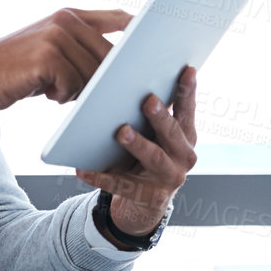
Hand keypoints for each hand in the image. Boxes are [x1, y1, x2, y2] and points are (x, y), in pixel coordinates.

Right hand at [0, 8, 131, 112]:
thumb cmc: (18, 71)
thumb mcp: (51, 51)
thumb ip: (80, 49)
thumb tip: (119, 71)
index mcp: (69, 15)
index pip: (117, 18)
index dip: (137, 30)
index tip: (153, 46)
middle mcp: (65, 21)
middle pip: (108, 56)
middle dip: (105, 81)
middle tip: (89, 94)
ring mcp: (56, 36)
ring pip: (92, 75)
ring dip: (78, 91)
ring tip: (55, 90)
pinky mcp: (47, 57)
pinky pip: (74, 85)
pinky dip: (62, 96)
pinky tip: (45, 92)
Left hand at [76, 65, 198, 237]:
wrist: (149, 200)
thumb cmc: (151, 155)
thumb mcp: (160, 137)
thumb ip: (157, 115)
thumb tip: (138, 79)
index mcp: (187, 137)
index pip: (188, 110)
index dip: (188, 91)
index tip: (186, 70)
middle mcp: (183, 157)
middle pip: (172, 134)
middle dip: (161, 118)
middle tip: (149, 101)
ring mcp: (167, 178)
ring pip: (153, 158)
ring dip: (138, 144)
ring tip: (122, 132)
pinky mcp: (146, 196)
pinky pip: (120, 184)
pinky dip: (100, 177)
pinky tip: (83, 169)